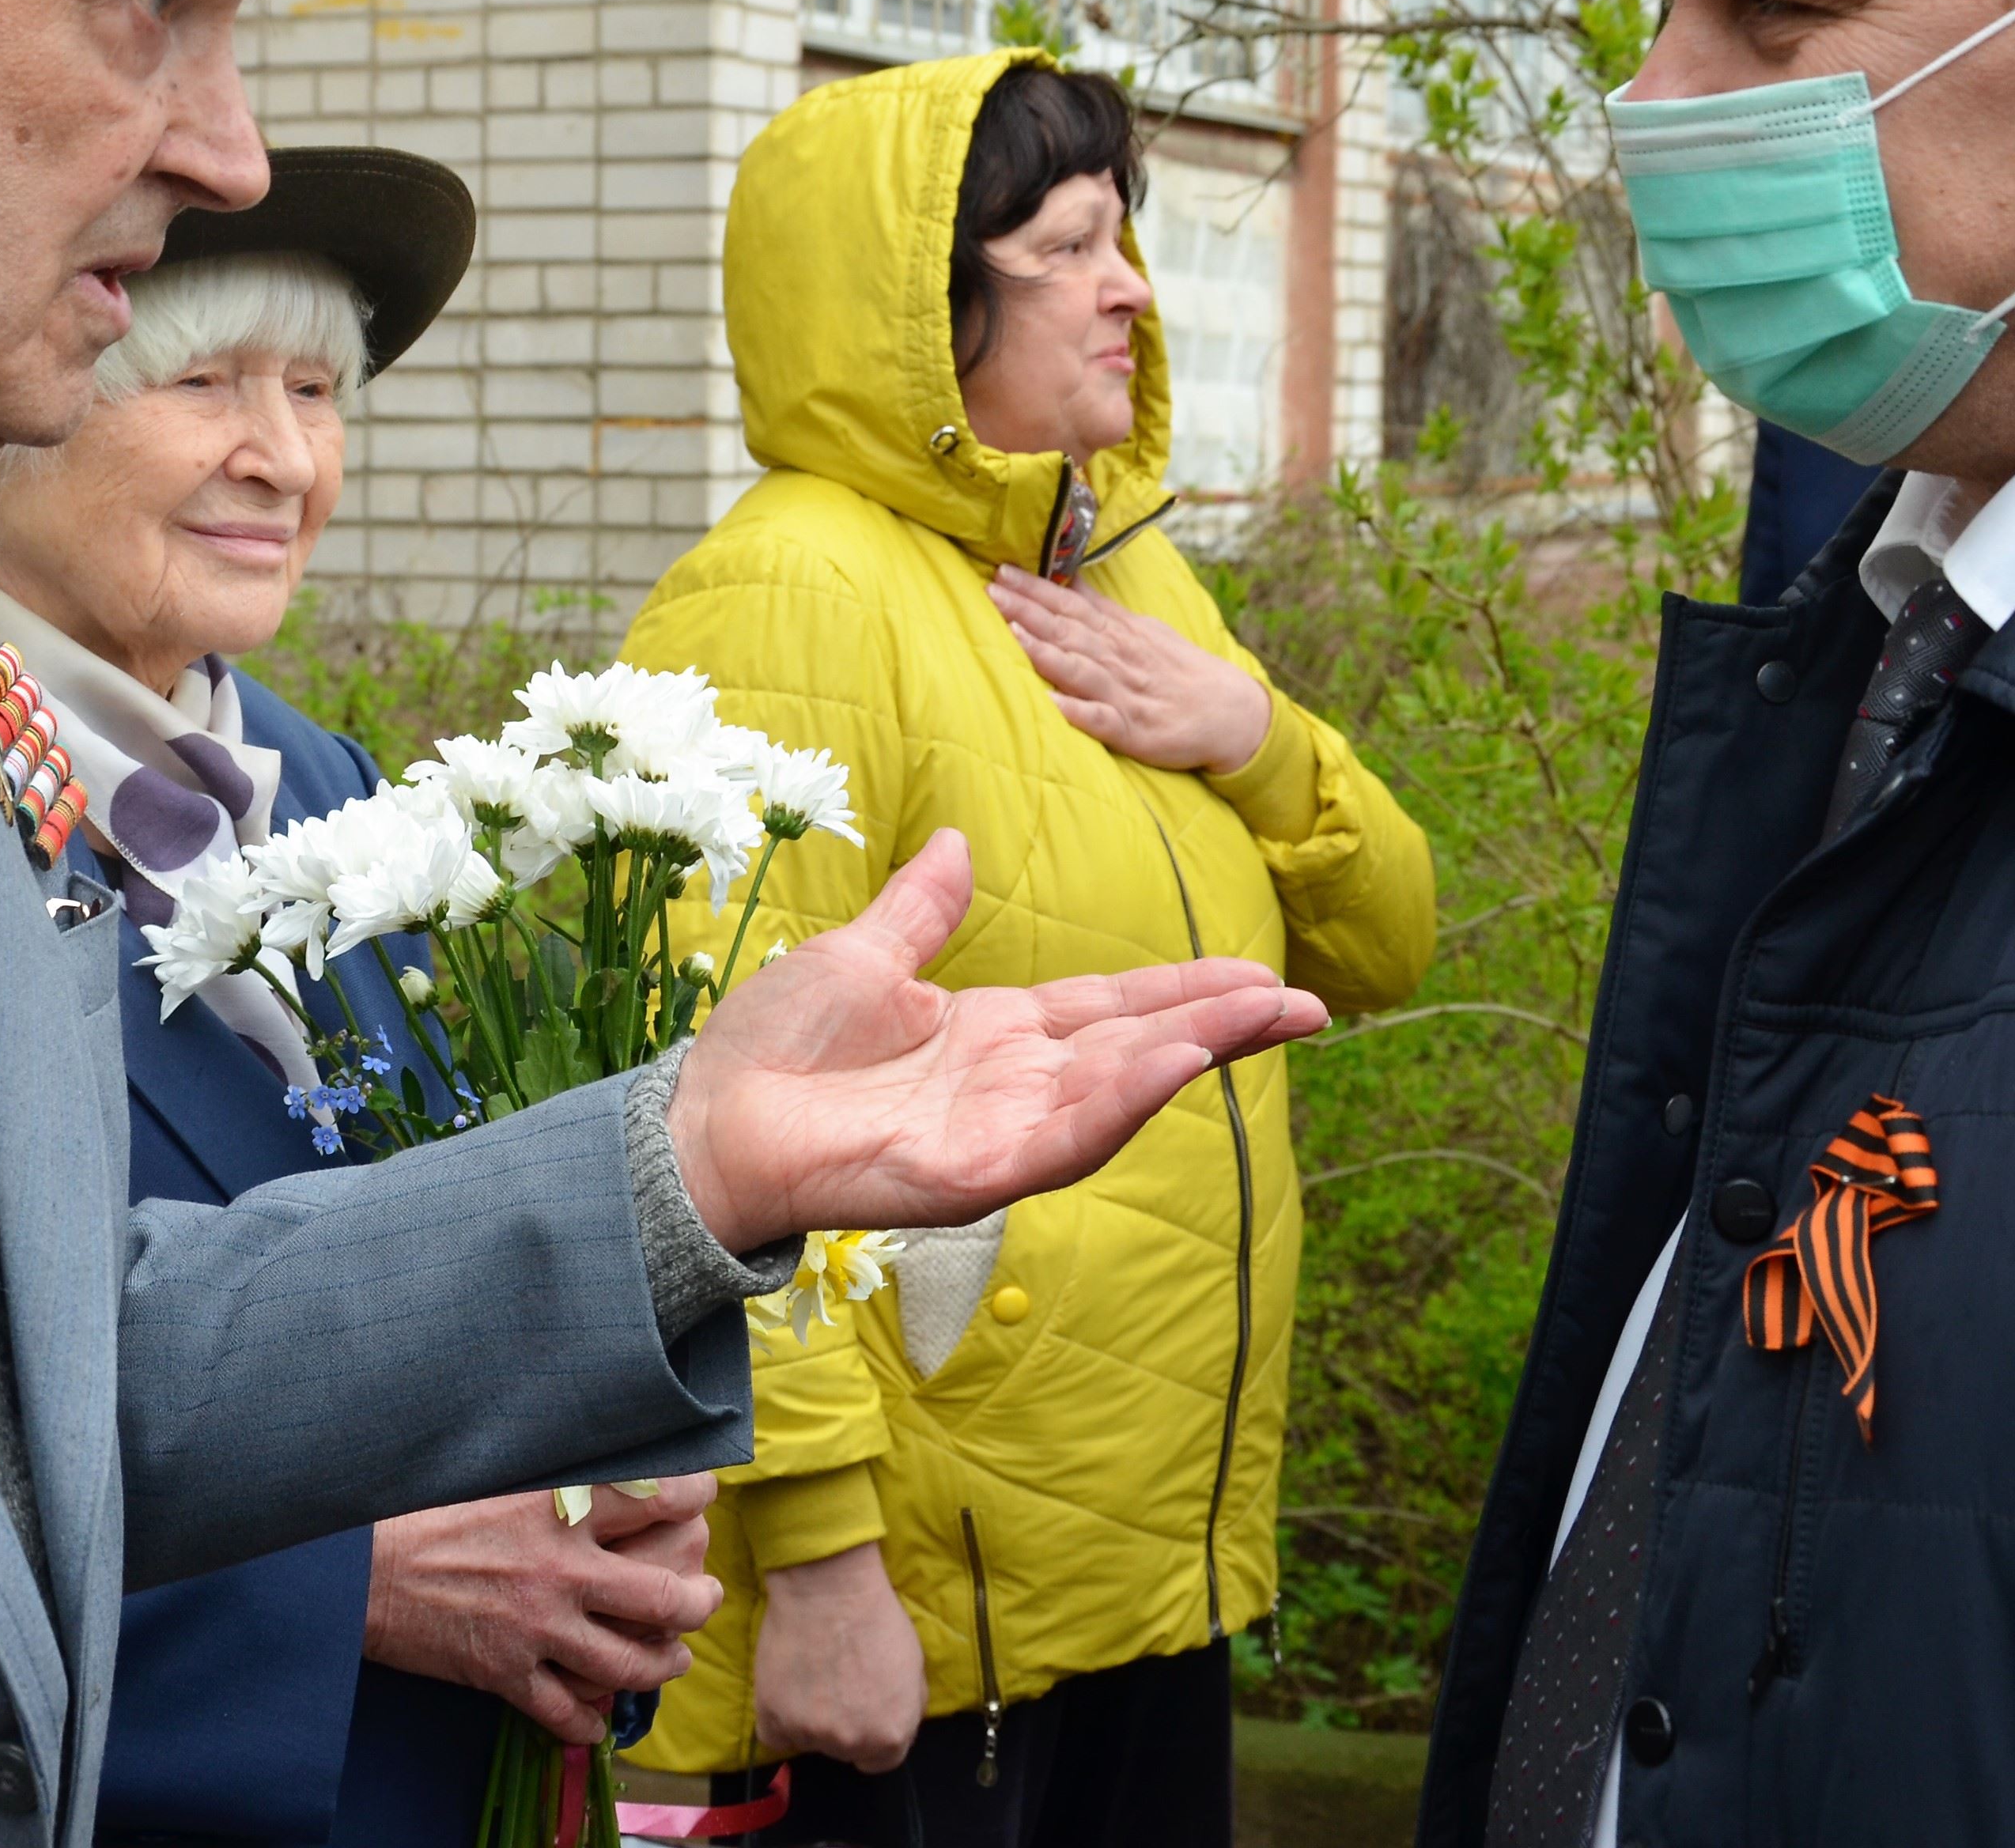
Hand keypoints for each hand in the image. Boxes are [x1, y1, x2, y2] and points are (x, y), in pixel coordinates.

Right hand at [363, 1475, 722, 1741]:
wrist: (360, 1572)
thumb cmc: (425, 1514)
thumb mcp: (499, 1475)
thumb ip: (557, 1476)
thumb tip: (606, 1464)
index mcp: (559, 1511)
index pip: (656, 1500)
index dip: (694, 1498)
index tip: (702, 1498)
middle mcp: (559, 1571)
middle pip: (662, 1596)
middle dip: (697, 1601)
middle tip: (703, 1596)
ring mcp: (536, 1629)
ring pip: (628, 1663)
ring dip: (661, 1664)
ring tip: (670, 1656)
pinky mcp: (506, 1674)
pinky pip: (566, 1713)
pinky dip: (589, 1722)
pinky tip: (598, 1718)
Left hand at [663, 831, 1322, 1251]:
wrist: (706, 1118)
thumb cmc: (771, 1050)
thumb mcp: (857, 957)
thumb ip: (918, 911)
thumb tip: (953, 841)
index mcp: (994, 1034)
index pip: (1114, 1006)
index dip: (1188, 992)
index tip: (1263, 976)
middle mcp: (1012, 1085)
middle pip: (1140, 1048)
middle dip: (1223, 1025)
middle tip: (1309, 1004)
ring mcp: (998, 1133)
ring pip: (1118, 1092)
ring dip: (1188, 1055)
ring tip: (1258, 1017)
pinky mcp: (973, 1174)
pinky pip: (1063, 1138)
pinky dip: (1123, 1100)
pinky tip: (1171, 1064)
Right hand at [750, 1542, 928, 1773]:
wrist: (829, 1588)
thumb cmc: (877, 1619)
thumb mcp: (913, 1667)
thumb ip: (905, 1708)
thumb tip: (892, 1724)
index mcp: (890, 1736)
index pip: (880, 1760)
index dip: (872, 1733)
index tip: (862, 1711)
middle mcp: (851, 1743)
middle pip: (844, 1750)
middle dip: (843, 1725)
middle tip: (836, 1683)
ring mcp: (809, 1733)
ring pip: (808, 1741)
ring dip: (810, 1719)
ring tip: (812, 1674)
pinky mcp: (772, 1717)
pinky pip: (775, 1735)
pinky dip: (779, 1717)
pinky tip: (788, 1686)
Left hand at [988, 566, 1273, 773]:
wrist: (1232, 712)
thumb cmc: (1179, 670)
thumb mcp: (1142, 629)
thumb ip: (1101, 610)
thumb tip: (1067, 581)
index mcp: (1118, 634)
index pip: (1070, 606)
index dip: (1034, 589)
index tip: (1001, 571)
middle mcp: (1118, 658)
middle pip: (1067, 631)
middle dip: (1027, 611)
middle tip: (990, 592)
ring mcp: (1125, 693)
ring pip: (1079, 668)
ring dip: (1046, 651)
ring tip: (1012, 635)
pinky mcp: (1134, 730)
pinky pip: (1100, 720)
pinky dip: (1076, 711)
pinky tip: (1050, 704)